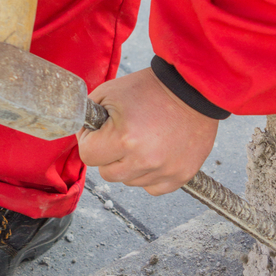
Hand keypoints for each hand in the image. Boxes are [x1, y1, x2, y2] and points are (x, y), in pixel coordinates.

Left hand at [78, 68, 218, 194]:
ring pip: (129, 181)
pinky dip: (150, 174)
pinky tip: (155, 153)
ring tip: (143, 140)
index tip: (98, 132)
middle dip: (109, 155)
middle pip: (107, 173)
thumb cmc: (151, 87)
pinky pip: (152, 187)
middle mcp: (144, 160)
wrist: (192, 89)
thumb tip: (83, 135)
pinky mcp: (180, 176)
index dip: (90, 141)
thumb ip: (89, 114)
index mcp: (124, 138)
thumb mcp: (110, 92)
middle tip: (121, 136)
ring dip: (130, 165)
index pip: (88, 156)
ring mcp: (164, 170)